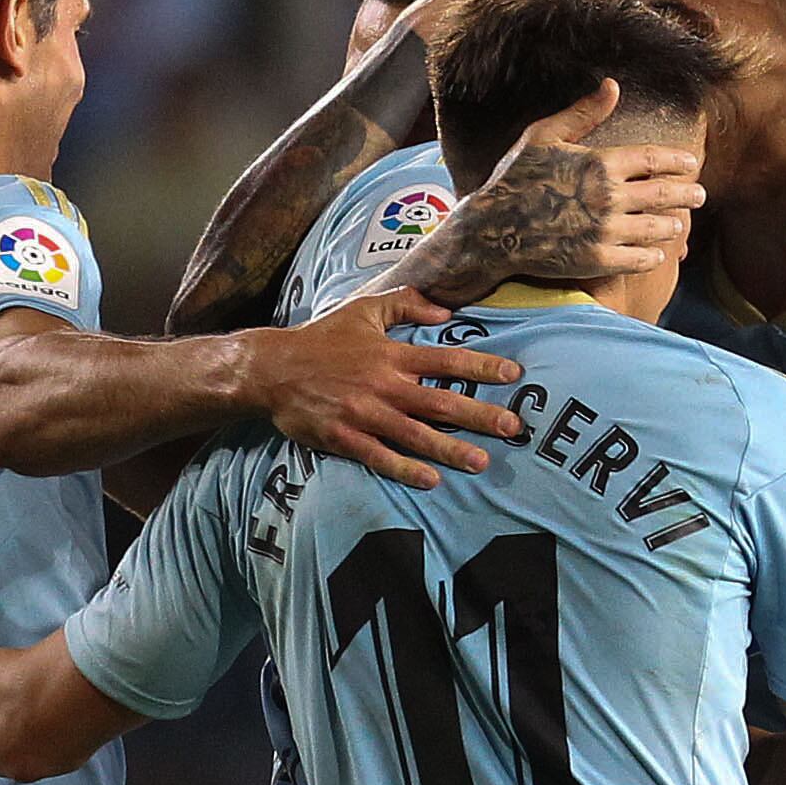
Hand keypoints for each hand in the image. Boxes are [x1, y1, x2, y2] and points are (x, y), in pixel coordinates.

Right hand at [243, 292, 527, 477]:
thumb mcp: (363, 310)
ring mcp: (363, 414)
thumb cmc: (321, 339)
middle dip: (480, 415)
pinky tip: (431, 480)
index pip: (445, 360)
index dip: (481, 366)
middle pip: (440, 401)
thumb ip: (405, 305)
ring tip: (482, 462)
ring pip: (415, 434)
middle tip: (513, 427)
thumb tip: (446, 312)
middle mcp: (383, 385)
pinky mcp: (344, 437)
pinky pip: (380, 457)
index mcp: (391, 355)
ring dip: (451, 449)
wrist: (271, 369)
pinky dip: (405, 468)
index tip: (514, 374)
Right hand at [410, 82, 702, 291]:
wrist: (492, 229)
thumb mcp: (544, 136)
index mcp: (600, 163)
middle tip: (699, 196)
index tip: (691, 164)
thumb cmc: (516, 178)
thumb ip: (583, 113)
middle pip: (665, 195)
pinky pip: (641, 259)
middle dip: (688, 195)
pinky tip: (657, 252)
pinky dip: (654, 255)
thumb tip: (612, 85)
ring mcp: (605, 230)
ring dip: (674, 225)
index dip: (678, 161)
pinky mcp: (598, 260)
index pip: (654, 160)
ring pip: (659, 228)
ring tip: (678, 224)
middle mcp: (608, 196)